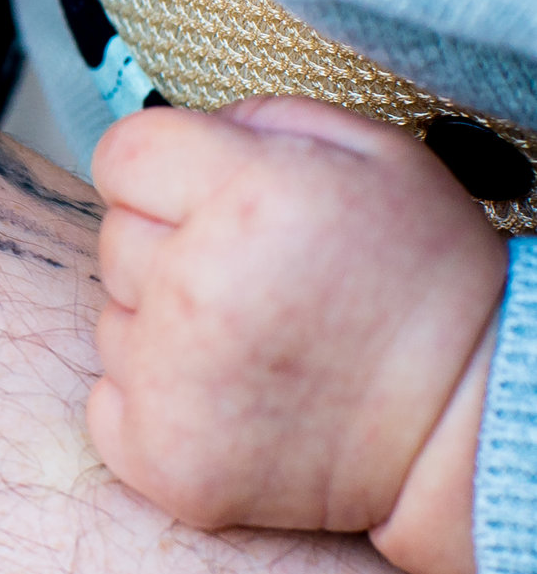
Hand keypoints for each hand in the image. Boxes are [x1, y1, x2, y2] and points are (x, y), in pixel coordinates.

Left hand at [89, 96, 506, 573]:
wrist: (466, 425)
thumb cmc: (424, 286)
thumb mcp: (378, 158)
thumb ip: (265, 120)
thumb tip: (188, 130)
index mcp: (248, 197)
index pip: (122, 153)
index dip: (162, 171)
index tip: (204, 198)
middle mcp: (195, 285)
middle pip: (116, 235)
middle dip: (170, 246)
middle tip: (254, 279)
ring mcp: (169, 378)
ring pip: (114, 318)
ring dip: (164, 325)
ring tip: (254, 342)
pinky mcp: (159, 453)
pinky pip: (108, 399)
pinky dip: (156, 399)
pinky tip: (230, 397)